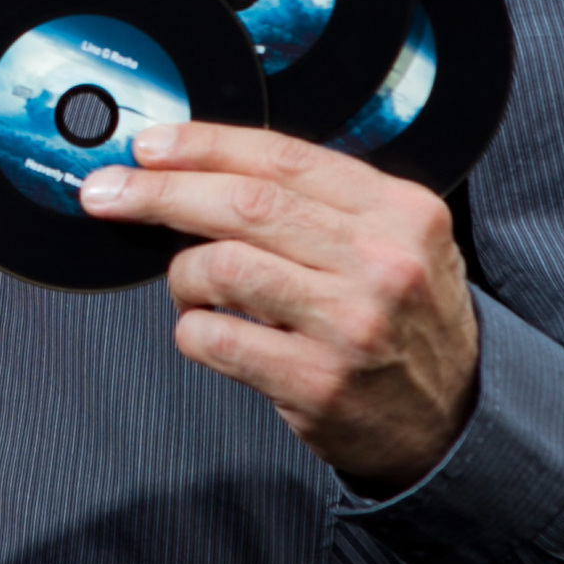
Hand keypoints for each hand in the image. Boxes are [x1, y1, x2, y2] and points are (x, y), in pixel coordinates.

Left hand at [80, 124, 479, 493]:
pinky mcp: (319, 384)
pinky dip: (192, 329)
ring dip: (183, 274)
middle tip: (110, 192)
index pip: (282, 158)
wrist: (453, 418)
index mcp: (400, 211)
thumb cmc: (404, 319)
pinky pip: (215, 338)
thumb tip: (201, 166)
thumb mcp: (395, 240)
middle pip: (244, 205)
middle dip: (160, 192)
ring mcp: (352, 326)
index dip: (202, 146)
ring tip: (192, 285)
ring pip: (222, 268)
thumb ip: (320, 202)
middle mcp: (382, 262)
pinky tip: (208, 330)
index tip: (148, 146)